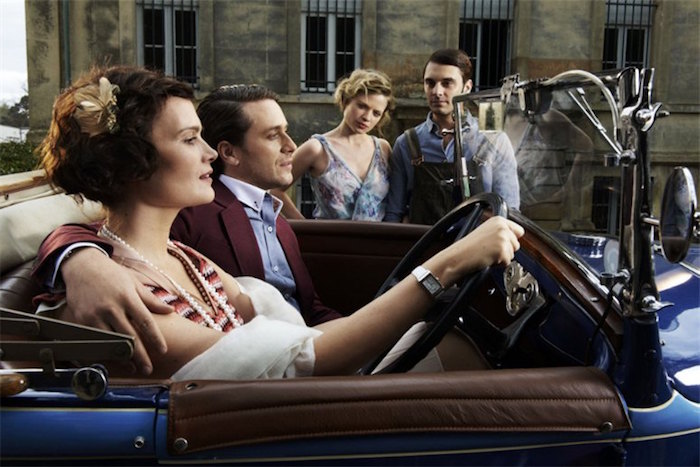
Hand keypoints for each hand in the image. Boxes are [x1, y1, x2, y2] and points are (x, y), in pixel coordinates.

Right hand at [60, 248, 171, 374]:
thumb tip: (170, 311)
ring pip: (110, 342)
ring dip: (122, 357)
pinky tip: (110, 361)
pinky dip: (102, 354)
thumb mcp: (134, 283)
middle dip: (140, 355)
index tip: (163, 350)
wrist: (82, 266)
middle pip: (128, 337)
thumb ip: (151, 300)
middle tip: (148, 369)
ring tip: (132, 367)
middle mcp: (111, 307)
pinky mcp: (81, 321)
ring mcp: (94, 315)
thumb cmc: (112, 275)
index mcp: (128, 297)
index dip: (154, 338)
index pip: (145, 321)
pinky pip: (93, 342)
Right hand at [464, 216, 523, 268]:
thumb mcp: (486, 230)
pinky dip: (498, 264)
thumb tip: (517, 235)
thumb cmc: (469, 246)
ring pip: (512, 253)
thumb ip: (501, 231)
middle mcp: (502, 227)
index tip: (501, 242)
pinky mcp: (502, 251)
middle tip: (490, 249)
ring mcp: (502, 239)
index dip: (511, 239)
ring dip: (502, 257)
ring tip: (488, 254)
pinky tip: (488, 258)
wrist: (460, 255)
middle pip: (516, 244)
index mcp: (498, 220)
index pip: (519, 231)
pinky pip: (507, 262)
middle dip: (505, 249)